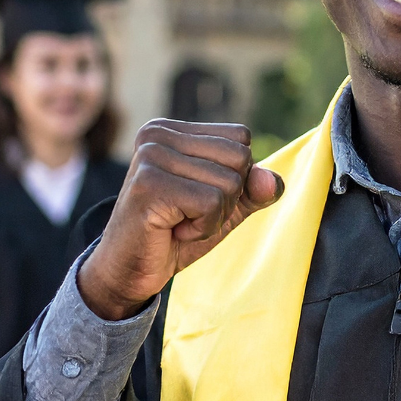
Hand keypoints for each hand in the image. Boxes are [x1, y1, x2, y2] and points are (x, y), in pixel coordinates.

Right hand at [78, 120, 283, 320]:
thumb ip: (253, 189)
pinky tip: (173, 230)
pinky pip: (212, 203)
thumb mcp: (223, 208)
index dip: (234, 177)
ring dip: (213, 217)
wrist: (128, 271)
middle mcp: (157, 134)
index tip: (197, 197)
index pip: (240, 137)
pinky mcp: (150, 185)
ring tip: (178, 222)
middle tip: (188, 214)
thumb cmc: (174, 234)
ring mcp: (151, 156)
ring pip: (229, 183)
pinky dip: (202, 228)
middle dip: (227, 198)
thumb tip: (272, 180)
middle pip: (240, 158)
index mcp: (172, 129)